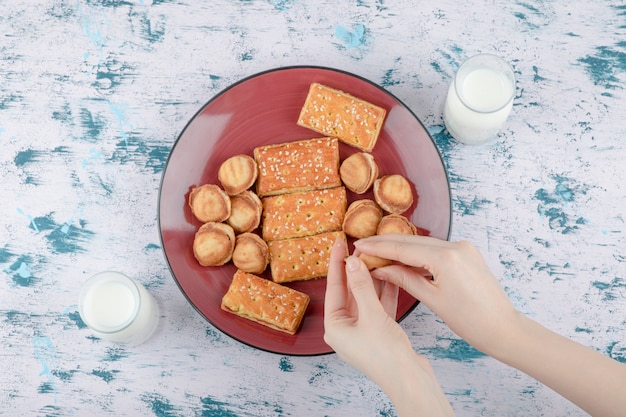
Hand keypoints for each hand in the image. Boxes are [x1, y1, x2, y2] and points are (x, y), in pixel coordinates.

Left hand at [324, 237, 455, 415]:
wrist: (410, 380)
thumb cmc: (386, 355)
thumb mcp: (372, 315)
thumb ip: (362, 286)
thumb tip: (352, 261)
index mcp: (335, 327)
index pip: (334, 287)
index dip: (337, 263)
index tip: (339, 243)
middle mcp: (346, 329)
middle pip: (349, 291)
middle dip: (356, 269)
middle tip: (361, 246)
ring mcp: (363, 330)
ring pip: (366, 297)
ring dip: (372, 278)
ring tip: (376, 255)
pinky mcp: (379, 332)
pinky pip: (378, 306)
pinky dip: (384, 291)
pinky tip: (390, 274)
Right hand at [354, 234, 520, 355]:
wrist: (503, 328)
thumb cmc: (471, 320)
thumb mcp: (432, 299)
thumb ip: (405, 279)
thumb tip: (380, 269)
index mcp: (446, 257)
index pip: (403, 248)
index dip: (378, 247)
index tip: (359, 246)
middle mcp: (456, 246)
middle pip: (412, 241)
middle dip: (386, 244)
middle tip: (363, 247)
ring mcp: (463, 248)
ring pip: (424, 244)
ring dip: (401, 249)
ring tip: (378, 254)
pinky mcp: (467, 253)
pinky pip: (436, 249)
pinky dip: (418, 254)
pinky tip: (403, 260)